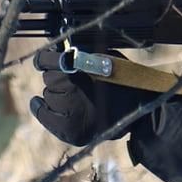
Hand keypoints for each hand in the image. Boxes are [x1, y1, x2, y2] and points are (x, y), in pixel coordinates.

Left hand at [28, 46, 147, 145]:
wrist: (141, 112)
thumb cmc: (124, 81)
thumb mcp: (104, 58)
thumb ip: (81, 54)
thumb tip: (59, 49)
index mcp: (78, 74)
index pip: (48, 61)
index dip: (48, 58)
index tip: (50, 55)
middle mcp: (69, 96)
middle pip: (49, 79)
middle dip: (56, 75)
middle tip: (71, 77)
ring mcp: (67, 118)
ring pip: (48, 96)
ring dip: (55, 92)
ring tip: (71, 93)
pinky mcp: (68, 133)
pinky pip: (45, 116)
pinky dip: (42, 108)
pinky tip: (40, 102)